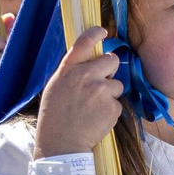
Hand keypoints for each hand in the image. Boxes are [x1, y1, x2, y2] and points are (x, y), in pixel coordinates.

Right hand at [34, 27, 121, 156]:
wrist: (62, 142)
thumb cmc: (55, 116)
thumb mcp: (56, 87)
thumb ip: (73, 73)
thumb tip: (89, 64)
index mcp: (69, 70)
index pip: (84, 43)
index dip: (95, 34)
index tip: (103, 31)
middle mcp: (85, 76)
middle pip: (111, 60)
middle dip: (110, 68)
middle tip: (102, 80)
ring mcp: (101, 91)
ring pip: (117, 83)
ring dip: (110, 93)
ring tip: (94, 107)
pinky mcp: (112, 107)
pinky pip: (117, 103)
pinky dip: (110, 110)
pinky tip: (97, 118)